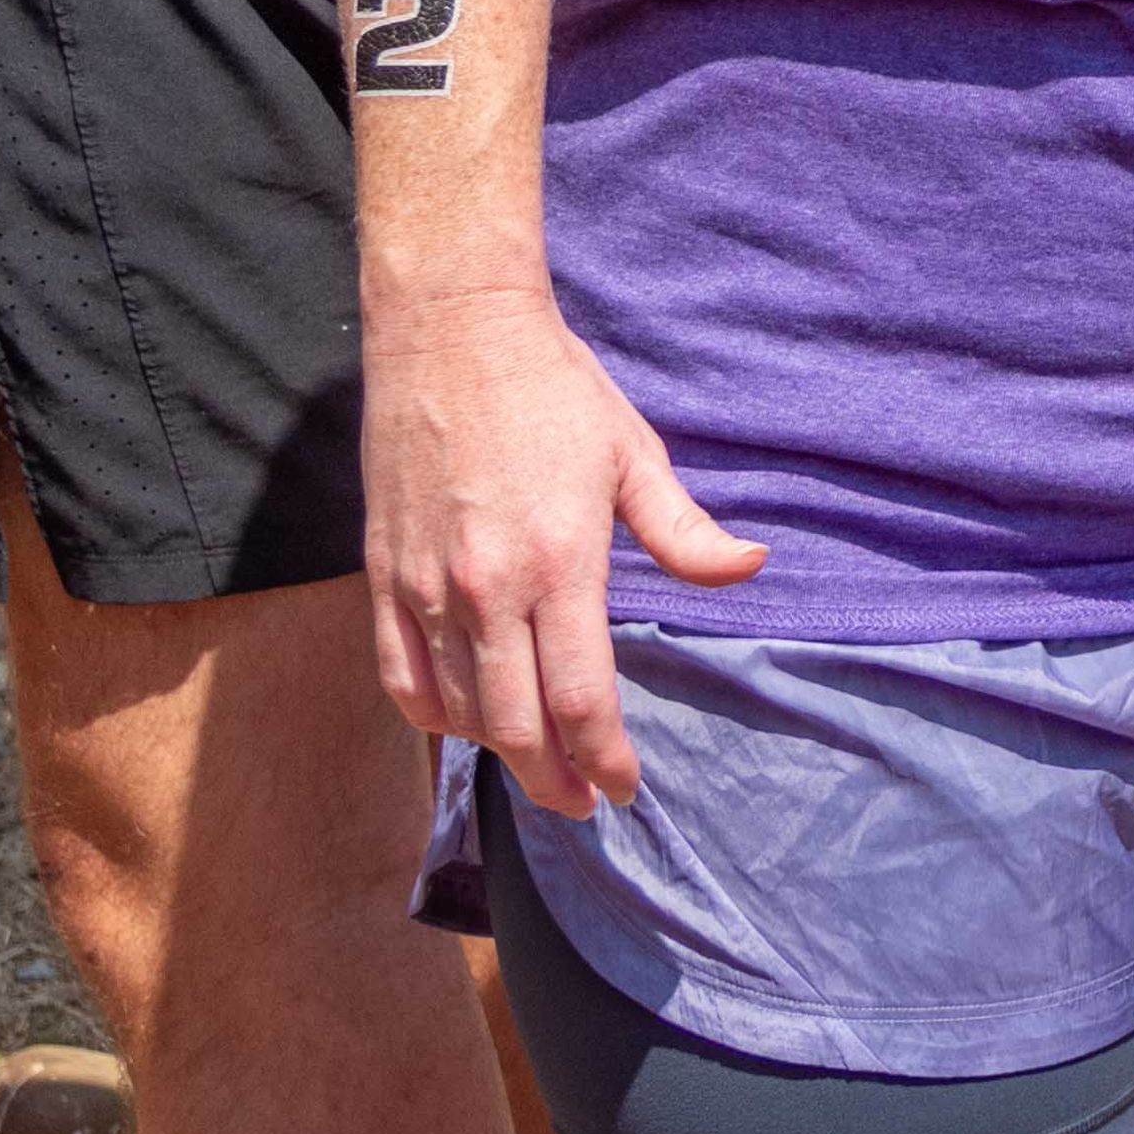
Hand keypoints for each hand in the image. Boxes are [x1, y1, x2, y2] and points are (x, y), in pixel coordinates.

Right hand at [363, 267, 766, 817]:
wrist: (450, 330)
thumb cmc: (553, 388)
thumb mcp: (635, 453)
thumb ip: (686, 531)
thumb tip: (750, 568)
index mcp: (560, 563)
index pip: (581, 700)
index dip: (606, 760)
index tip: (624, 789)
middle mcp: (487, 589)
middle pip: (516, 727)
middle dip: (555, 781)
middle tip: (584, 803)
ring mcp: (426, 586)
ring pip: (458, 711)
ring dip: (498, 753)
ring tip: (536, 766)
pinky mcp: (382, 574)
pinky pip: (400, 677)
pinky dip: (431, 717)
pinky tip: (462, 725)